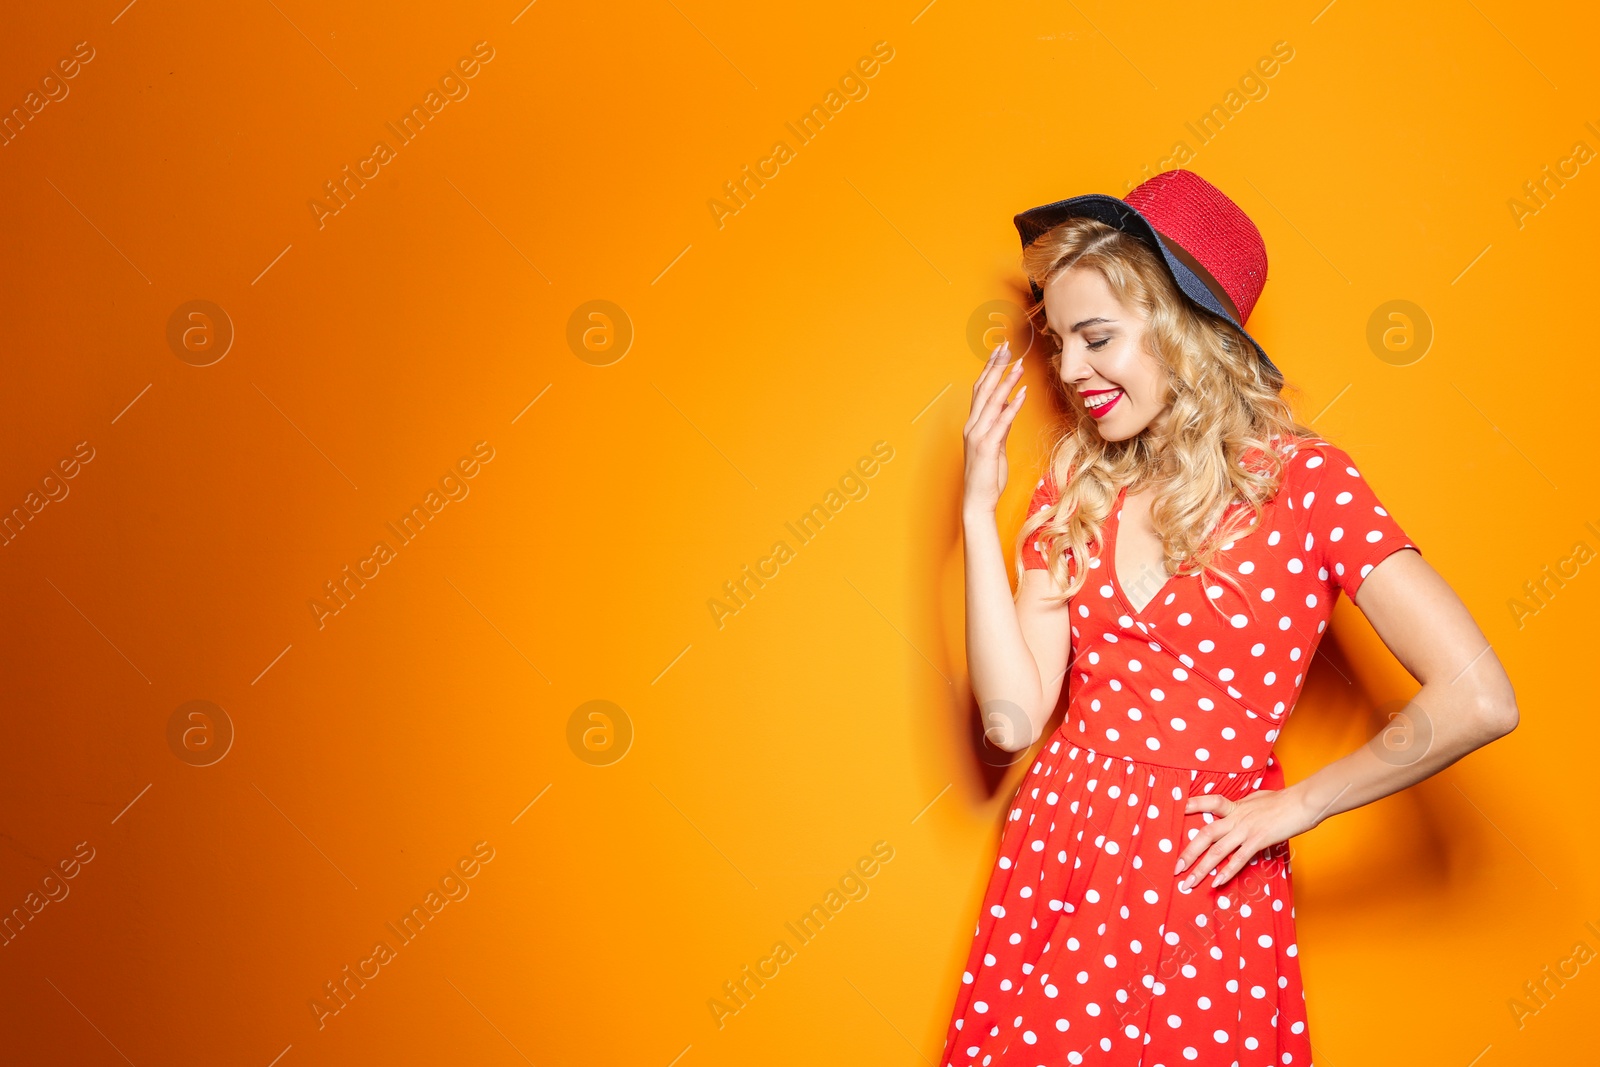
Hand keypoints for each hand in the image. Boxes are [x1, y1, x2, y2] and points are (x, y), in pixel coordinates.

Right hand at [962, 340, 1026, 515]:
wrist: (977, 500)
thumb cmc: (987, 476)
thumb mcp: (996, 445)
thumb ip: (1001, 425)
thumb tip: (1008, 405)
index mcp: (973, 424)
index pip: (980, 390)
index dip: (989, 369)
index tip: (999, 352)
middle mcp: (972, 426)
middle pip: (983, 390)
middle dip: (995, 367)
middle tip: (1005, 347)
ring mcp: (977, 436)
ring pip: (992, 402)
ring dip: (1006, 381)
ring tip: (1018, 365)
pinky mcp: (987, 447)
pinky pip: (1001, 421)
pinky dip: (1012, 406)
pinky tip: (1022, 393)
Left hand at [1172, 787, 1315, 890]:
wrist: (1303, 802)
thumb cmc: (1284, 801)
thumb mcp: (1258, 799)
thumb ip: (1244, 807)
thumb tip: (1237, 810)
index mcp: (1236, 806)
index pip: (1210, 803)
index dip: (1192, 805)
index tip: (1176, 811)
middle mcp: (1236, 818)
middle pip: (1205, 834)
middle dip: (1188, 852)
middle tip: (1175, 868)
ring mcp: (1246, 830)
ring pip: (1217, 850)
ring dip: (1201, 868)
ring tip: (1189, 882)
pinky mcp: (1258, 840)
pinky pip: (1239, 858)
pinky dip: (1227, 871)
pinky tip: (1216, 882)